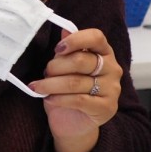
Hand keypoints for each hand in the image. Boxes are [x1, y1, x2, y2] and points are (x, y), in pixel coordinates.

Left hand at [28, 28, 120, 151]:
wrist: (73, 122)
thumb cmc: (67, 90)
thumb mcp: (63, 68)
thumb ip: (66, 50)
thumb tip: (64, 29)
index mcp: (103, 53)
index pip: (96, 37)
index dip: (75, 40)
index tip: (57, 49)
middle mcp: (112, 68)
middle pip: (81, 60)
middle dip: (55, 67)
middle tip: (44, 73)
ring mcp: (112, 89)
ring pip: (75, 82)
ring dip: (50, 84)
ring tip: (37, 87)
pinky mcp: (107, 107)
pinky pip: (78, 100)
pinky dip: (58, 98)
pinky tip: (48, 98)